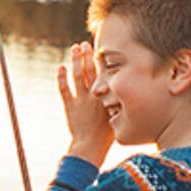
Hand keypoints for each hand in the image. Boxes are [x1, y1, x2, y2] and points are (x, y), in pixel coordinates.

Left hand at [54, 42, 116, 163]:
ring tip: (74, 48)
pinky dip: (62, 78)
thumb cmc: (107, 135)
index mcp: (107, 96)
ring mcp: (81, 100)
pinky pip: (64, 89)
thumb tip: (130, 92)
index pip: (105, 73)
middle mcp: (94, 95)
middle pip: (91, 70)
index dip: (102, 61)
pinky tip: (60, 67)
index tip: (101, 49)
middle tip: (85, 44)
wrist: (91, 146)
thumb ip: (121, 103)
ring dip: (75, 61)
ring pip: (78, 76)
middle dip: (88, 55)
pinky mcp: (69, 106)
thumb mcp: (119, 116)